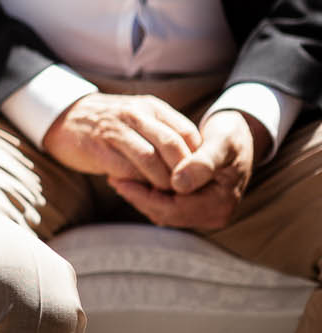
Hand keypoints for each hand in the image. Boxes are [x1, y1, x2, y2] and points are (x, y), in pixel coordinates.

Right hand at [41, 92, 200, 188]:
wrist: (63, 117)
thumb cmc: (111, 125)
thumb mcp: (141, 121)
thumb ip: (166, 136)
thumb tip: (195, 167)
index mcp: (152, 108)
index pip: (188, 134)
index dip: (196, 160)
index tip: (195, 178)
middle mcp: (135, 114)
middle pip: (172, 146)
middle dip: (182, 174)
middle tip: (183, 191)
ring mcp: (115, 129)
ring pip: (151, 160)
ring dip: (161, 182)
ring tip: (162, 194)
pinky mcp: (97, 147)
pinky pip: (126, 170)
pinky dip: (137, 184)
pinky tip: (137, 189)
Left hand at [113, 109, 262, 230]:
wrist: (238, 136)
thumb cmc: (230, 136)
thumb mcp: (221, 144)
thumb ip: (202, 163)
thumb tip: (178, 185)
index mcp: (221, 204)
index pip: (175, 210)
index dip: (145, 197)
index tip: (119, 179)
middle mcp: (214, 214)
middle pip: (167, 214)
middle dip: (139, 198)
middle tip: (113, 179)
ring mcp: (204, 211)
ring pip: (163, 211)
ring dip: (141, 196)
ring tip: (118, 177)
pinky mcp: (195, 204)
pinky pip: (166, 205)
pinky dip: (149, 194)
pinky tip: (132, 178)